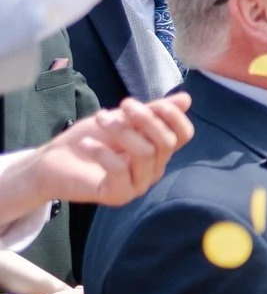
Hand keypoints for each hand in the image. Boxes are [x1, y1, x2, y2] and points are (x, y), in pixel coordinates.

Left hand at [3, 95, 194, 211]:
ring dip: (121, 130)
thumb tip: (186, 99)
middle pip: (166, 142)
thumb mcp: (122, 118)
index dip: (174, 116)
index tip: (152, 102)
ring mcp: (138, 184)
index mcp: (158, 151)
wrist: (54, 162)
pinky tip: (87, 144)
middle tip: (122, 105)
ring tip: (99, 118)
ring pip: (145, 153)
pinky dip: (102, 152)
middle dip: (146, 119)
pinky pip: (120, 170)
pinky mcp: (118, 195)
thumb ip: (151, 111)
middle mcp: (153, 169)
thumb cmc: (90, 138)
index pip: (184, 135)